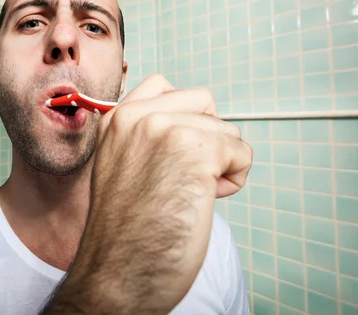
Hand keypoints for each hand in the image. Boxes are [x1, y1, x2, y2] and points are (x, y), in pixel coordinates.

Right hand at [41, 74, 252, 313]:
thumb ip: (143, 136)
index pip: (164, 84)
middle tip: (187, 174)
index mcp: (116, 119)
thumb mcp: (119, 165)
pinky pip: (241, 152)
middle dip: (207, 135)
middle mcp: (137, 117)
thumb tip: (194, 123)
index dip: (184, 116)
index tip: (178, 150)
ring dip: (221, 161)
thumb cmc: (125, 230)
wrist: (117, 274)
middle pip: (203, 101)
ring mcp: (164, 130)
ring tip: (192, 193)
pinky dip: (235, 178)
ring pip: (225, 129)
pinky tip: (207, 200)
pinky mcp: (194, 152)